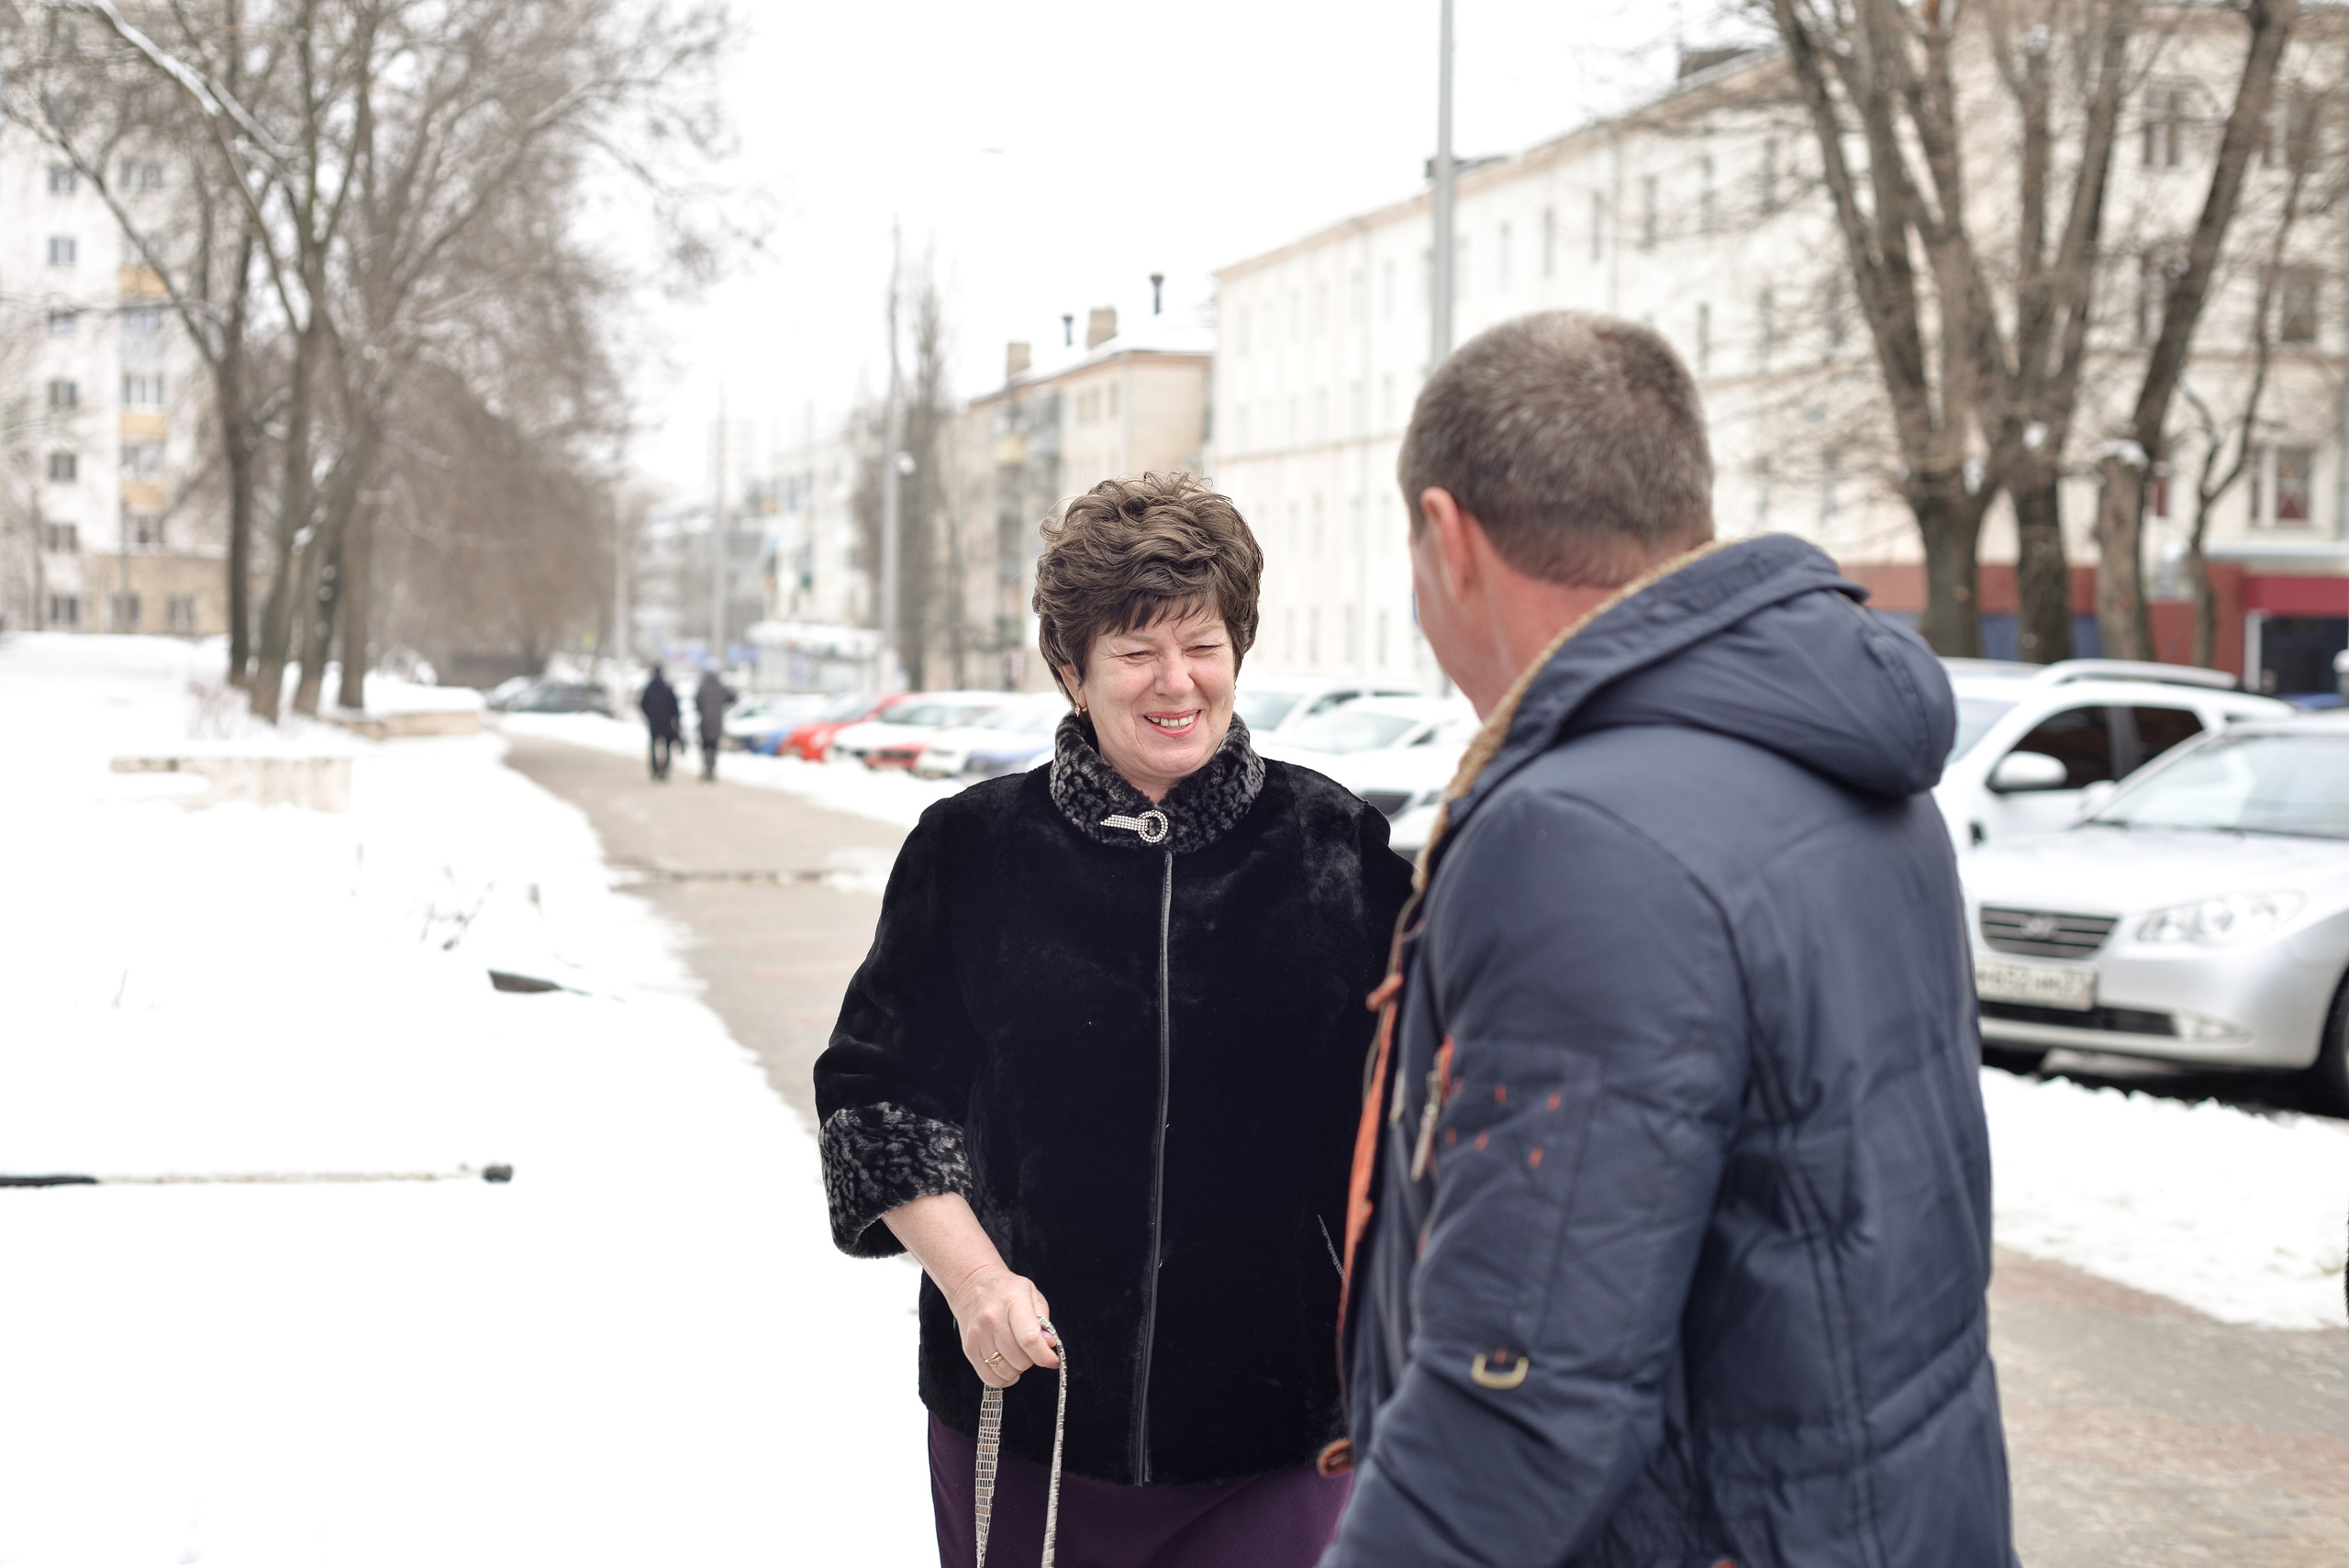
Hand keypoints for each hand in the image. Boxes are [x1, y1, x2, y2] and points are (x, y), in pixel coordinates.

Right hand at [947, 1261, 1059, 1388]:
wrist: (971, 1283)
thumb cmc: (1005, 1289)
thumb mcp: (1032, 1295)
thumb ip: (1043, 1322)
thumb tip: (1049, 1346)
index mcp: (1013, 1303)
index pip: (1029, 1338)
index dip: (1044, 1356)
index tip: (1052, 1361)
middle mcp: (992, 1320)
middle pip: (1018, 1359)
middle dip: (1032, 1361)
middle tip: (1031, 1350)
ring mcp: (978, 1335)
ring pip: (1005, 1371)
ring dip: (1017, 1370)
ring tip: (1018, 1356)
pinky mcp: (969, 1348)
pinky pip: (989, 1377)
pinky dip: (1003, 1378)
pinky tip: (1007, 1366)